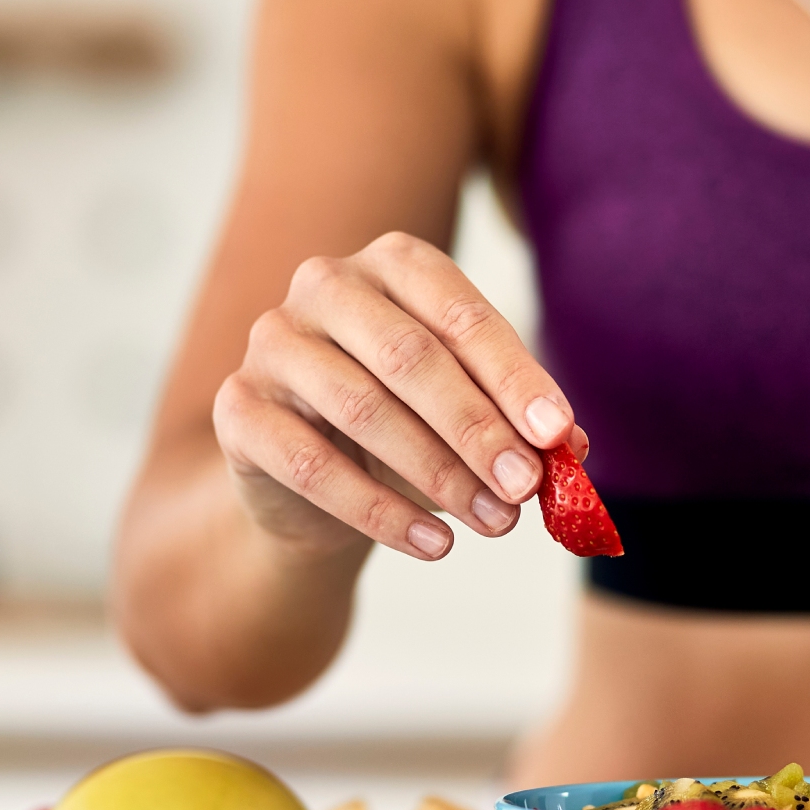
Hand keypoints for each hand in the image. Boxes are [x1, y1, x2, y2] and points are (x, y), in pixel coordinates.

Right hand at [212, 231, 580, 561]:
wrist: (309, 487)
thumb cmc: (403, 430)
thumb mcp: (467, 419)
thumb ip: (517, 424)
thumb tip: (571, 450)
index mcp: (393, 265)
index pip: (460, 313)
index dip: (514, 376)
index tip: (557, 435)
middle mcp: (325, 286)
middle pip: (409, 355)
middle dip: (476, 427)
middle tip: (525, 487)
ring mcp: (273, 342)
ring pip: (361, 408)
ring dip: (437, 474)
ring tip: (494, 523)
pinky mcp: (237, 408)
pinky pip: (310, 463)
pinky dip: (379, 511)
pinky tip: (433, 544)